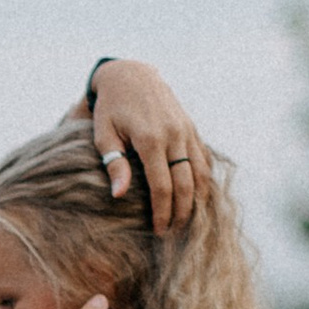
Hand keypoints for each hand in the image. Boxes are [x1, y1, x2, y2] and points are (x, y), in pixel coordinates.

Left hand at [88, 58, 204, 231]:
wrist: (130, 74)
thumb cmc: (110, 108)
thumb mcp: (104, 134)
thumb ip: (114, 164)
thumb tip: (119, 196)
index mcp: (151, 140)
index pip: (163, 187)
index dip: (163, 213)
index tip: (159, 231)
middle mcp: (174, 135)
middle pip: (187, 184)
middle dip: (182, 212)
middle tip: (174, 233)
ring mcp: (186, 130)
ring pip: (202, 173)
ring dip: (198, 199)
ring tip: (187, 220)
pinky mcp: (191, 127)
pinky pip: (204, 158)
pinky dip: (204, 179)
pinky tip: (198, 196)